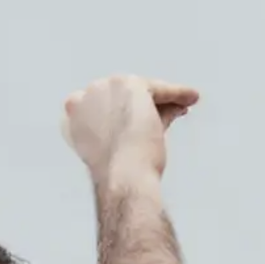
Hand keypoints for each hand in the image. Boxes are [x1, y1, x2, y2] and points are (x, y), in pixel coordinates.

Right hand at [62, 75, 199, 186]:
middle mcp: (85, 96)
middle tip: (172, 110)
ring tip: (185, 103)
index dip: (125, 111)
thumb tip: (163, 112)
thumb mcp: (117, 146)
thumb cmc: (120, 173)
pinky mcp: (132, 85)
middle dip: (148, 103)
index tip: (142, 117)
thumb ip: (130, 124)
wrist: (123, 178)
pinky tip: (191, 96)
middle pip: (124, 95)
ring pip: (142, 90)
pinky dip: (178, 93)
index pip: (105, 105)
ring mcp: (107, 88)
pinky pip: (160, 89)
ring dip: (166, 98)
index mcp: (73, 114)